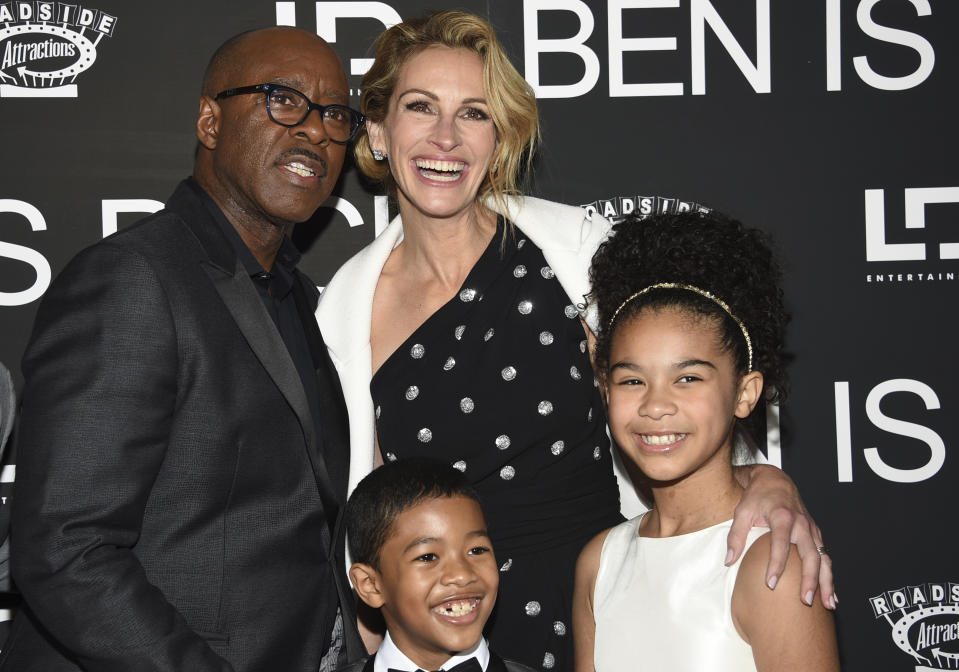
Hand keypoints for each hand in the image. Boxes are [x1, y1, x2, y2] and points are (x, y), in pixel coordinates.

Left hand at [727, 464, 836, 609]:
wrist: (775, 480)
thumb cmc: (757, 496)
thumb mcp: (742, 511)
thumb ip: (735, 536)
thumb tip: (729, 561)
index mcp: (783, 516)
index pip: (781, 544)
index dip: (776, 564)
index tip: (771, 584)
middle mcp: (802, 524)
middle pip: (810, 554)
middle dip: (809, 579)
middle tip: (805, 600)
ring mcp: (812, 529)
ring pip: (824, 558)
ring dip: (826, 582)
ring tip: (828, 604)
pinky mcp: (816, 534)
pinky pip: (826, 557)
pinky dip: (829, 576)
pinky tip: (830, 594)